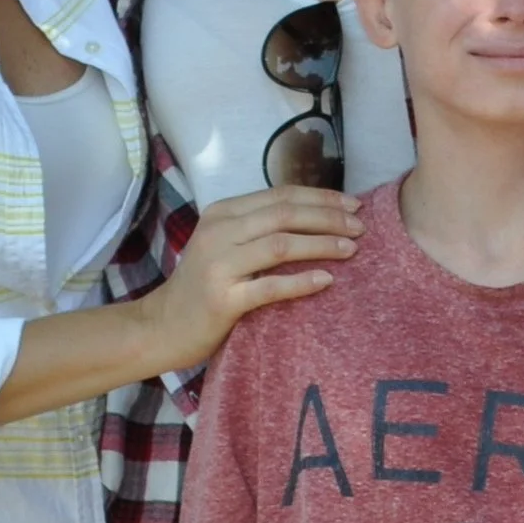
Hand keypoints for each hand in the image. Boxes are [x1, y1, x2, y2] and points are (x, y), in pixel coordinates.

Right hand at [156, 187, 360, 370]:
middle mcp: (219, 233)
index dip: (321, 197)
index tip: (354, 204)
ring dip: (322, 244)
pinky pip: (270, 287)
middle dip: (329, 217)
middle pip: (284, 215)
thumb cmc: (202, 287)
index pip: (280, 195)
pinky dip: (301, 282)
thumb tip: (314, 218)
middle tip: (361, 227)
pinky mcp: (223, 300)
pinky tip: (327, 280)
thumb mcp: (224, 245)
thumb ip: (257, 229)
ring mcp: (219, 266)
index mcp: (222, 214)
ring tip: (352, 250)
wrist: (162, 327)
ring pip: (280, 245)